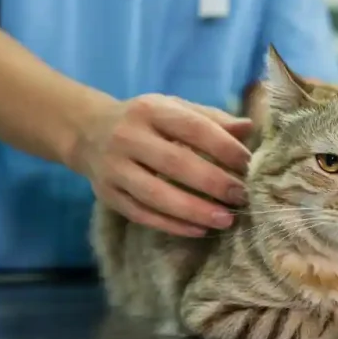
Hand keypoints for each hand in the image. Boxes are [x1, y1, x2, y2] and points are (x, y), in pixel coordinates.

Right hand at [73, 94, 253, 236]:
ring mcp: (114, 168)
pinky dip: (172, 225)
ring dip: (194, 210)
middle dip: (212, 182)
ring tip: (226, 220)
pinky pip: (142, 214)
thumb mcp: (174, 108)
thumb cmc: (147, 121)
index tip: (248, 164)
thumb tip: (249, 128)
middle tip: (242, 196)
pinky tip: (200, 229)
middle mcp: (128, 137)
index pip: (191, 127)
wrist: (89, 132)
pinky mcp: (108, 195)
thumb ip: (211, 119)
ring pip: (155, 195)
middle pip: (174, 163)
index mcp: (151, 110)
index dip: (222, 146)